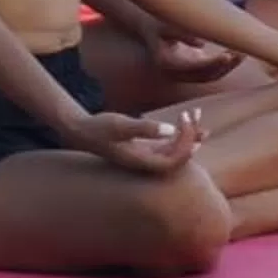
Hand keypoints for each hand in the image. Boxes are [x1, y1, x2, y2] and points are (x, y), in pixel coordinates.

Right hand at [62, 106, 202, 174]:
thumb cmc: (99, 127)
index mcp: (142, 162)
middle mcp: (147, 163)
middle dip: (191, 137)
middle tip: (193, 114)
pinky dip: (179, 131)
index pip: (173, 161)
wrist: (81, 129)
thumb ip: (145, 128)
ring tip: (196, 114)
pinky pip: (169, 143)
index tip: (184, 121)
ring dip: (188, 133)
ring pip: (175, 149)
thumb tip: (171, 130)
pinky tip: (185, 116)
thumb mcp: (121, 125)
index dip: (185, 144)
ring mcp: (147, 156)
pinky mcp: (145, 147)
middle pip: (178, 157)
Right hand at [140, 20, 241, 82]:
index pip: (192, 68)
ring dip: (228, 67)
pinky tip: (238, 52)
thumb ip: (181, 33)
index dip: (211, 63)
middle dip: (224, 67)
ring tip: (243, 52)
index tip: (228, 55)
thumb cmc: (159, 21)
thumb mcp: (166, 24)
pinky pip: (211, 72)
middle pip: (203, 76)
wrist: (150, 25)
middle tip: (242, 53)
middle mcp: (174, 73)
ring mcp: (183, 74)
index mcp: (166, 63)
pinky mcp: (191, 70)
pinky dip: (225, 65)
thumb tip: (201, 44)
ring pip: (210, 76)